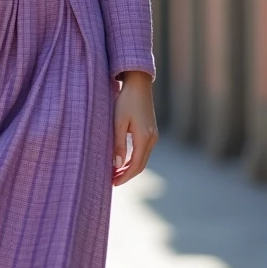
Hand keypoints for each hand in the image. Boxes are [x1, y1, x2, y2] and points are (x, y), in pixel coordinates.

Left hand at [111, 71, 157, 185]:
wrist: (138, 84)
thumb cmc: (125, 101)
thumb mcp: (118, 122)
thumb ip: (118, 144)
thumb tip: (117, 166)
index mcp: (145, 138)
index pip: (135, 165)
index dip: (125, 176)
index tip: (113, 183)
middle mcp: (152, 139)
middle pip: (141, 165)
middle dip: (127, 175)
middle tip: (112, 181)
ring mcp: (153, 135)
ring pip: (143, 158)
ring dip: (130, 168)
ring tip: (115, 173)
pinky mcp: (151, 131)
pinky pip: (143, 151)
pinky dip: (134, 159)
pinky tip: (123, 160)